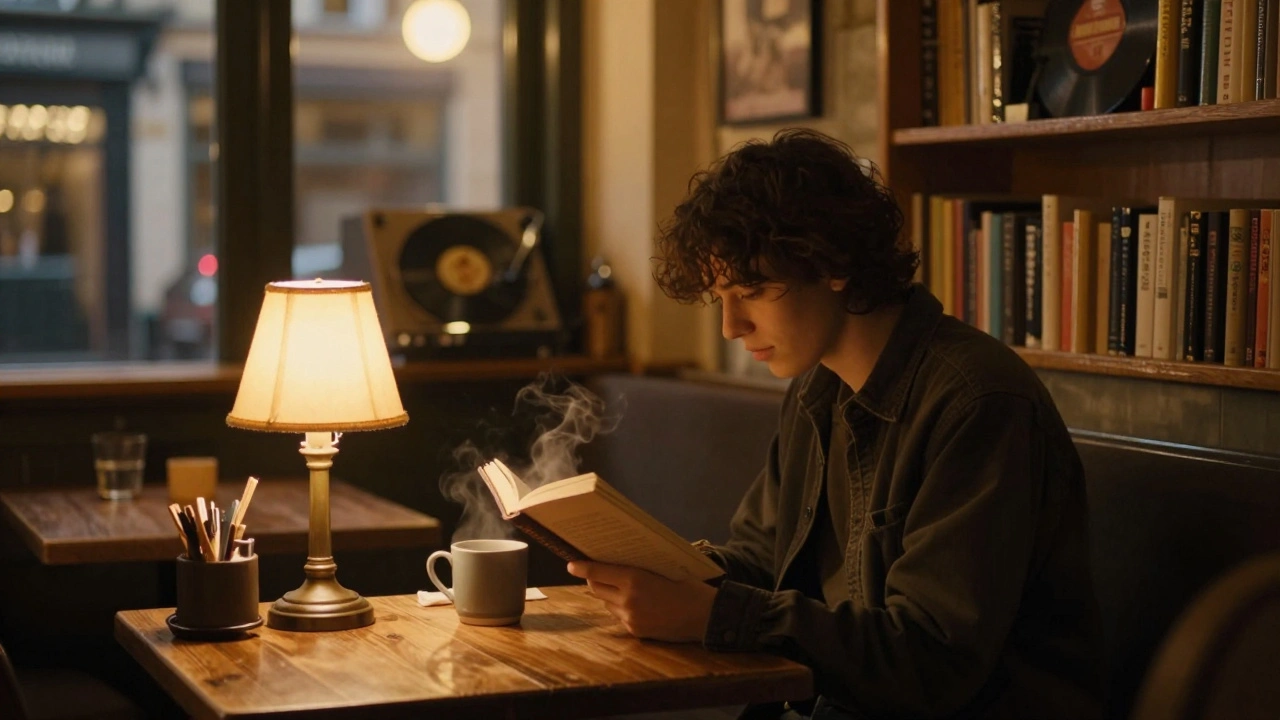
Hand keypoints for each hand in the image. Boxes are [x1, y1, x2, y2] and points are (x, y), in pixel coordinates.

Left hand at [567, 561, 717, 642]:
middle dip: (593, 579)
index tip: (571, 564)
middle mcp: (628, 600)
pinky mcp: (636, 631)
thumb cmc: (688, 585)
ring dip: (608, 594)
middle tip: (595, 571)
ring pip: (607, 603)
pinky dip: (621, 607)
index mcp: (635, 579)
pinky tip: (635, 602)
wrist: (706, 616)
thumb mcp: (663, 568)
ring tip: (619, 586)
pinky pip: (619, 616)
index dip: (581, 567)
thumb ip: (638, 566)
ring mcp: (630, 618)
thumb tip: (617, 559)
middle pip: (596, 588)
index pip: (597, 572)